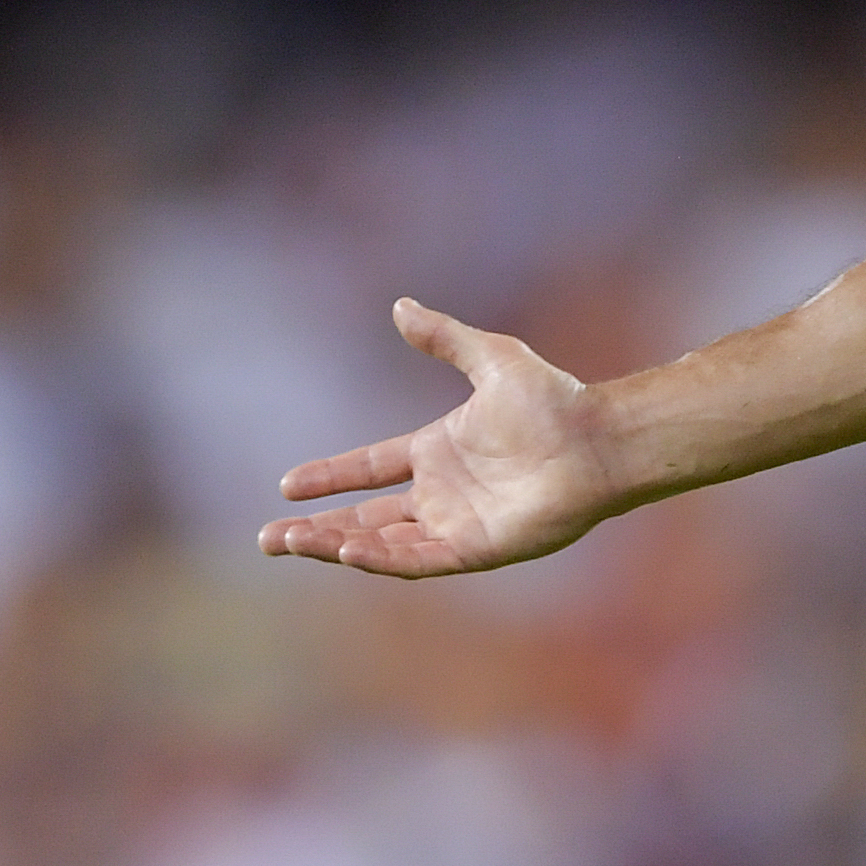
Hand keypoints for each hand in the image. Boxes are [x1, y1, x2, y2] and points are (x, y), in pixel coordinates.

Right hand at [257, 298, 620, 577]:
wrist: (597, 439)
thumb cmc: (553, 399)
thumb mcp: (489, 357)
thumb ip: (442, 337)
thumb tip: (399, 306)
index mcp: (438, 452)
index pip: (369, 470)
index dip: (330, 477)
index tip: (288, 484)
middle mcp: (442, 493)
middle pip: (364, 517)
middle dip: (316, 529)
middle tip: (268, 538)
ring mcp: (456, 524)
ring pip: (381, 543)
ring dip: (335, 545)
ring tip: (289, 543)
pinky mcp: (476, 548)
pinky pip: (418, 559)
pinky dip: (381, 558)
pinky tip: (346, 551)